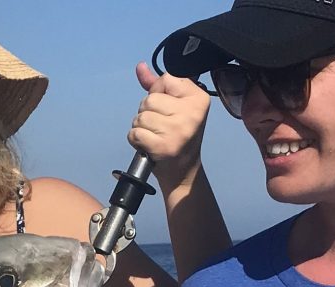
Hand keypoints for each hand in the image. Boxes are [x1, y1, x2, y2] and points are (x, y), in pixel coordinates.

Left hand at [128, 61, 210, 191]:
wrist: (183, 171)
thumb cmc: (178, 134)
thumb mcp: (174, 106)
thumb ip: (157, 85)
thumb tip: (140, 66)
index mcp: (199, 98)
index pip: (166, 78)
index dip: (160, 92)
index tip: (169, 109)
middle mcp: (192, 113)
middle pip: (150, 98)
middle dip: (148, 112)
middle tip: (161, 126)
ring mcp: (179, 130)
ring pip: (141, 115)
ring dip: (141, 127)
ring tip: (155, 136)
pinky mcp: (164, 146)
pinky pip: (135, 132)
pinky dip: (136, 139)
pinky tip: (149, 145)